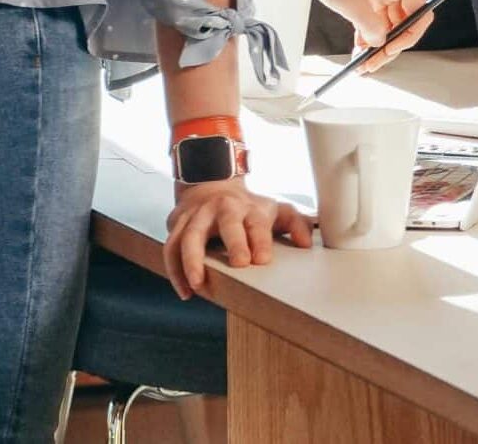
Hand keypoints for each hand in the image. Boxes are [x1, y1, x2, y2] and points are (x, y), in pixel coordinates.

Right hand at [163, 178, 311, 299]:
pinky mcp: (178, 223)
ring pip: (190, 236)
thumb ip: (296, 225)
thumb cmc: (247, 208)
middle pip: (227, 223)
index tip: (263, 260)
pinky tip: (185, 290)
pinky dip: (174, 269)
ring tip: (197, 285)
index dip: (260, 240)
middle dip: (234, 242)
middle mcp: (224, 208)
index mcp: (250, 208)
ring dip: (192, 261)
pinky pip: (170, 247)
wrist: (212, 186)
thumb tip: (306, 244)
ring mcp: (198, 215)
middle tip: (239, 265)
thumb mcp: (276, 211)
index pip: (258, 222)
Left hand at [295, 0, 430, 70]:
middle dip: (390, 44)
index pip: (420, 11)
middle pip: (403, 21)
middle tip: (376, 62)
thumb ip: (371, 27)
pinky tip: (358, 51)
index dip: (410, 33)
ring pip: (385, 24)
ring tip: (364, 62)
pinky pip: (370, 22)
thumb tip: (380, 43)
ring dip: (376, 44)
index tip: (392, 48)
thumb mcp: (352, 3)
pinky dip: (366, 37)